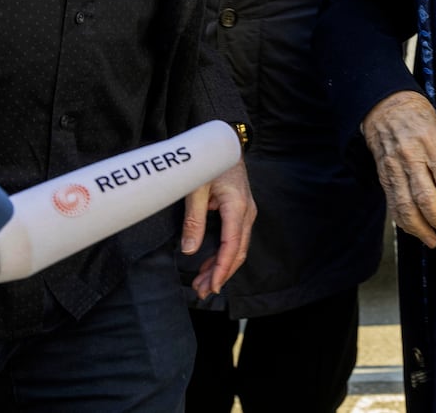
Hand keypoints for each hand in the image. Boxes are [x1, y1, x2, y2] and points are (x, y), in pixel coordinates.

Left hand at [181, 158, 255, 298]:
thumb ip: (194, 220)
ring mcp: (245, 213)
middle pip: (237, 252)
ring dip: (221, 267)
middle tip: (202, 292)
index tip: (213, 286)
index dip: (222, 269)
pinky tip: (209, 266)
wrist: (226, 144)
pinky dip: (223, 255)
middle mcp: (246, 213)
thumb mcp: (196, 189)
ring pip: (237, 248)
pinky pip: (234, 239)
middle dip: (221, 274)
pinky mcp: (240, 213)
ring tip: (202, 284)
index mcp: (237, 207)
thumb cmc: (210, 163)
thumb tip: (190, 250)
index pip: (232, 245)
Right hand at [361, 91, 435, 247]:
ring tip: (432, 240)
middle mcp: (411, 157)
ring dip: (420, 228)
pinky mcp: (383, 175)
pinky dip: (403, 221)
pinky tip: (413, 229)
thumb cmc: (418, 118)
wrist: (384, 107)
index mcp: (431, 144)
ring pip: (406, 205)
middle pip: (425, 197)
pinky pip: (393, 203)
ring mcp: (394, 167)